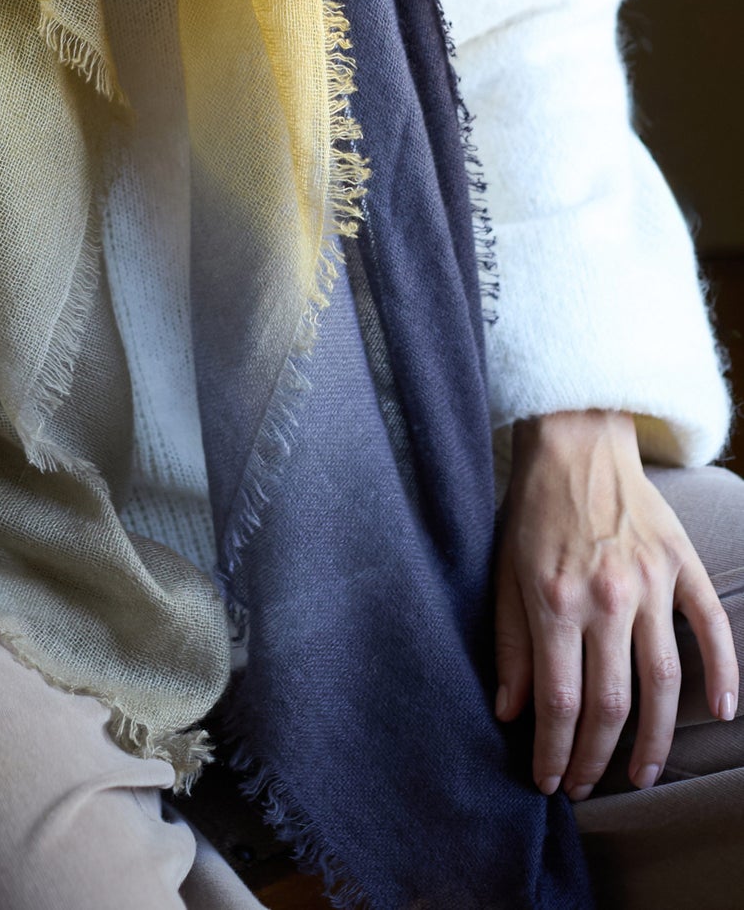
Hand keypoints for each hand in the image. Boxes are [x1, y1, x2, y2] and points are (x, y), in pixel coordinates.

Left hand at [494, 409, 738, 800]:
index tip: (548, 781)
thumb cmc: (533, 507)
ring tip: (641, 774)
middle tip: (586, 787)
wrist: (575, 439)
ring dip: (655, 738)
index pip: (559, 701)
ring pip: (663, 680)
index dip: (555, 751)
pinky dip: (724, 672)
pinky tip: (723, 713)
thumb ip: (509, 642)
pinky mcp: (681, 564)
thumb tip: (509, 712)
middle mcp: (606, 596)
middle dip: (596, 757)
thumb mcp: (503, 570)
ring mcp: (650, 581)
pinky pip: (712, 626)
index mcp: (555, 599)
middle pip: (610, 703)